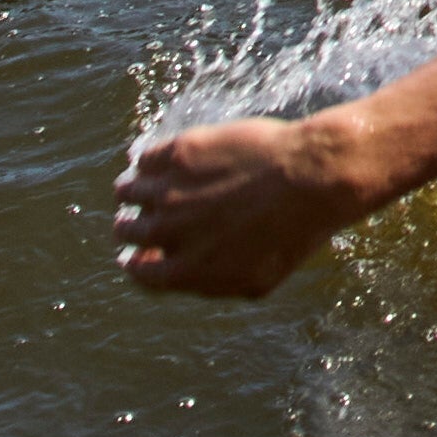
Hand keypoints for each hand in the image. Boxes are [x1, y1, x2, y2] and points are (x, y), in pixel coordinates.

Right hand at [113, 105, 392, 295]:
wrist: (309, 180)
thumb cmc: (292, 234)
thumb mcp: (255, 281)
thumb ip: (213, 284)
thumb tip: (189, 279)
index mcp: (183, 271)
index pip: (140, 274)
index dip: (135, 264)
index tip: (134, 255)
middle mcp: (167, 233)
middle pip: (128, 231)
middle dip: (128, 227)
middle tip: (130, 219)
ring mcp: (169, 190)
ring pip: (128, 191)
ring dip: (128, 191)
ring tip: (131, 186)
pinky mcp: (180, 153)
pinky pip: (145, 159)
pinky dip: (144, 161)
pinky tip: (150, 160)